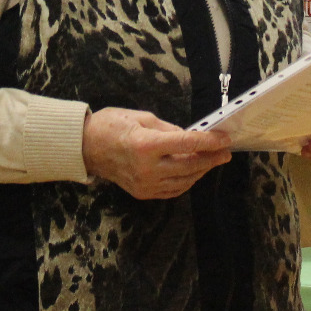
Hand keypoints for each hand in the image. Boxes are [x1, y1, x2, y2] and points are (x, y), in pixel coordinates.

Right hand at [81, 107, 231, 200]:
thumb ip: (167, 128)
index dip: (209, 141)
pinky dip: (187, 182)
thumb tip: (189, 136)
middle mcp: (147, 168)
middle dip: (211, 158)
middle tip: (226, 152)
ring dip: (201, 171)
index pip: (187, 144)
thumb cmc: (110, 125)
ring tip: (213, 160)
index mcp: (146, 145)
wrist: (85, 147)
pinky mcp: (142, 193)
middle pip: (189, 166)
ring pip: (184, 181)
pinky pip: (172, 190)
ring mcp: (145, 184)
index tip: (225, 139)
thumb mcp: (140, 117)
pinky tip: (194, 172)